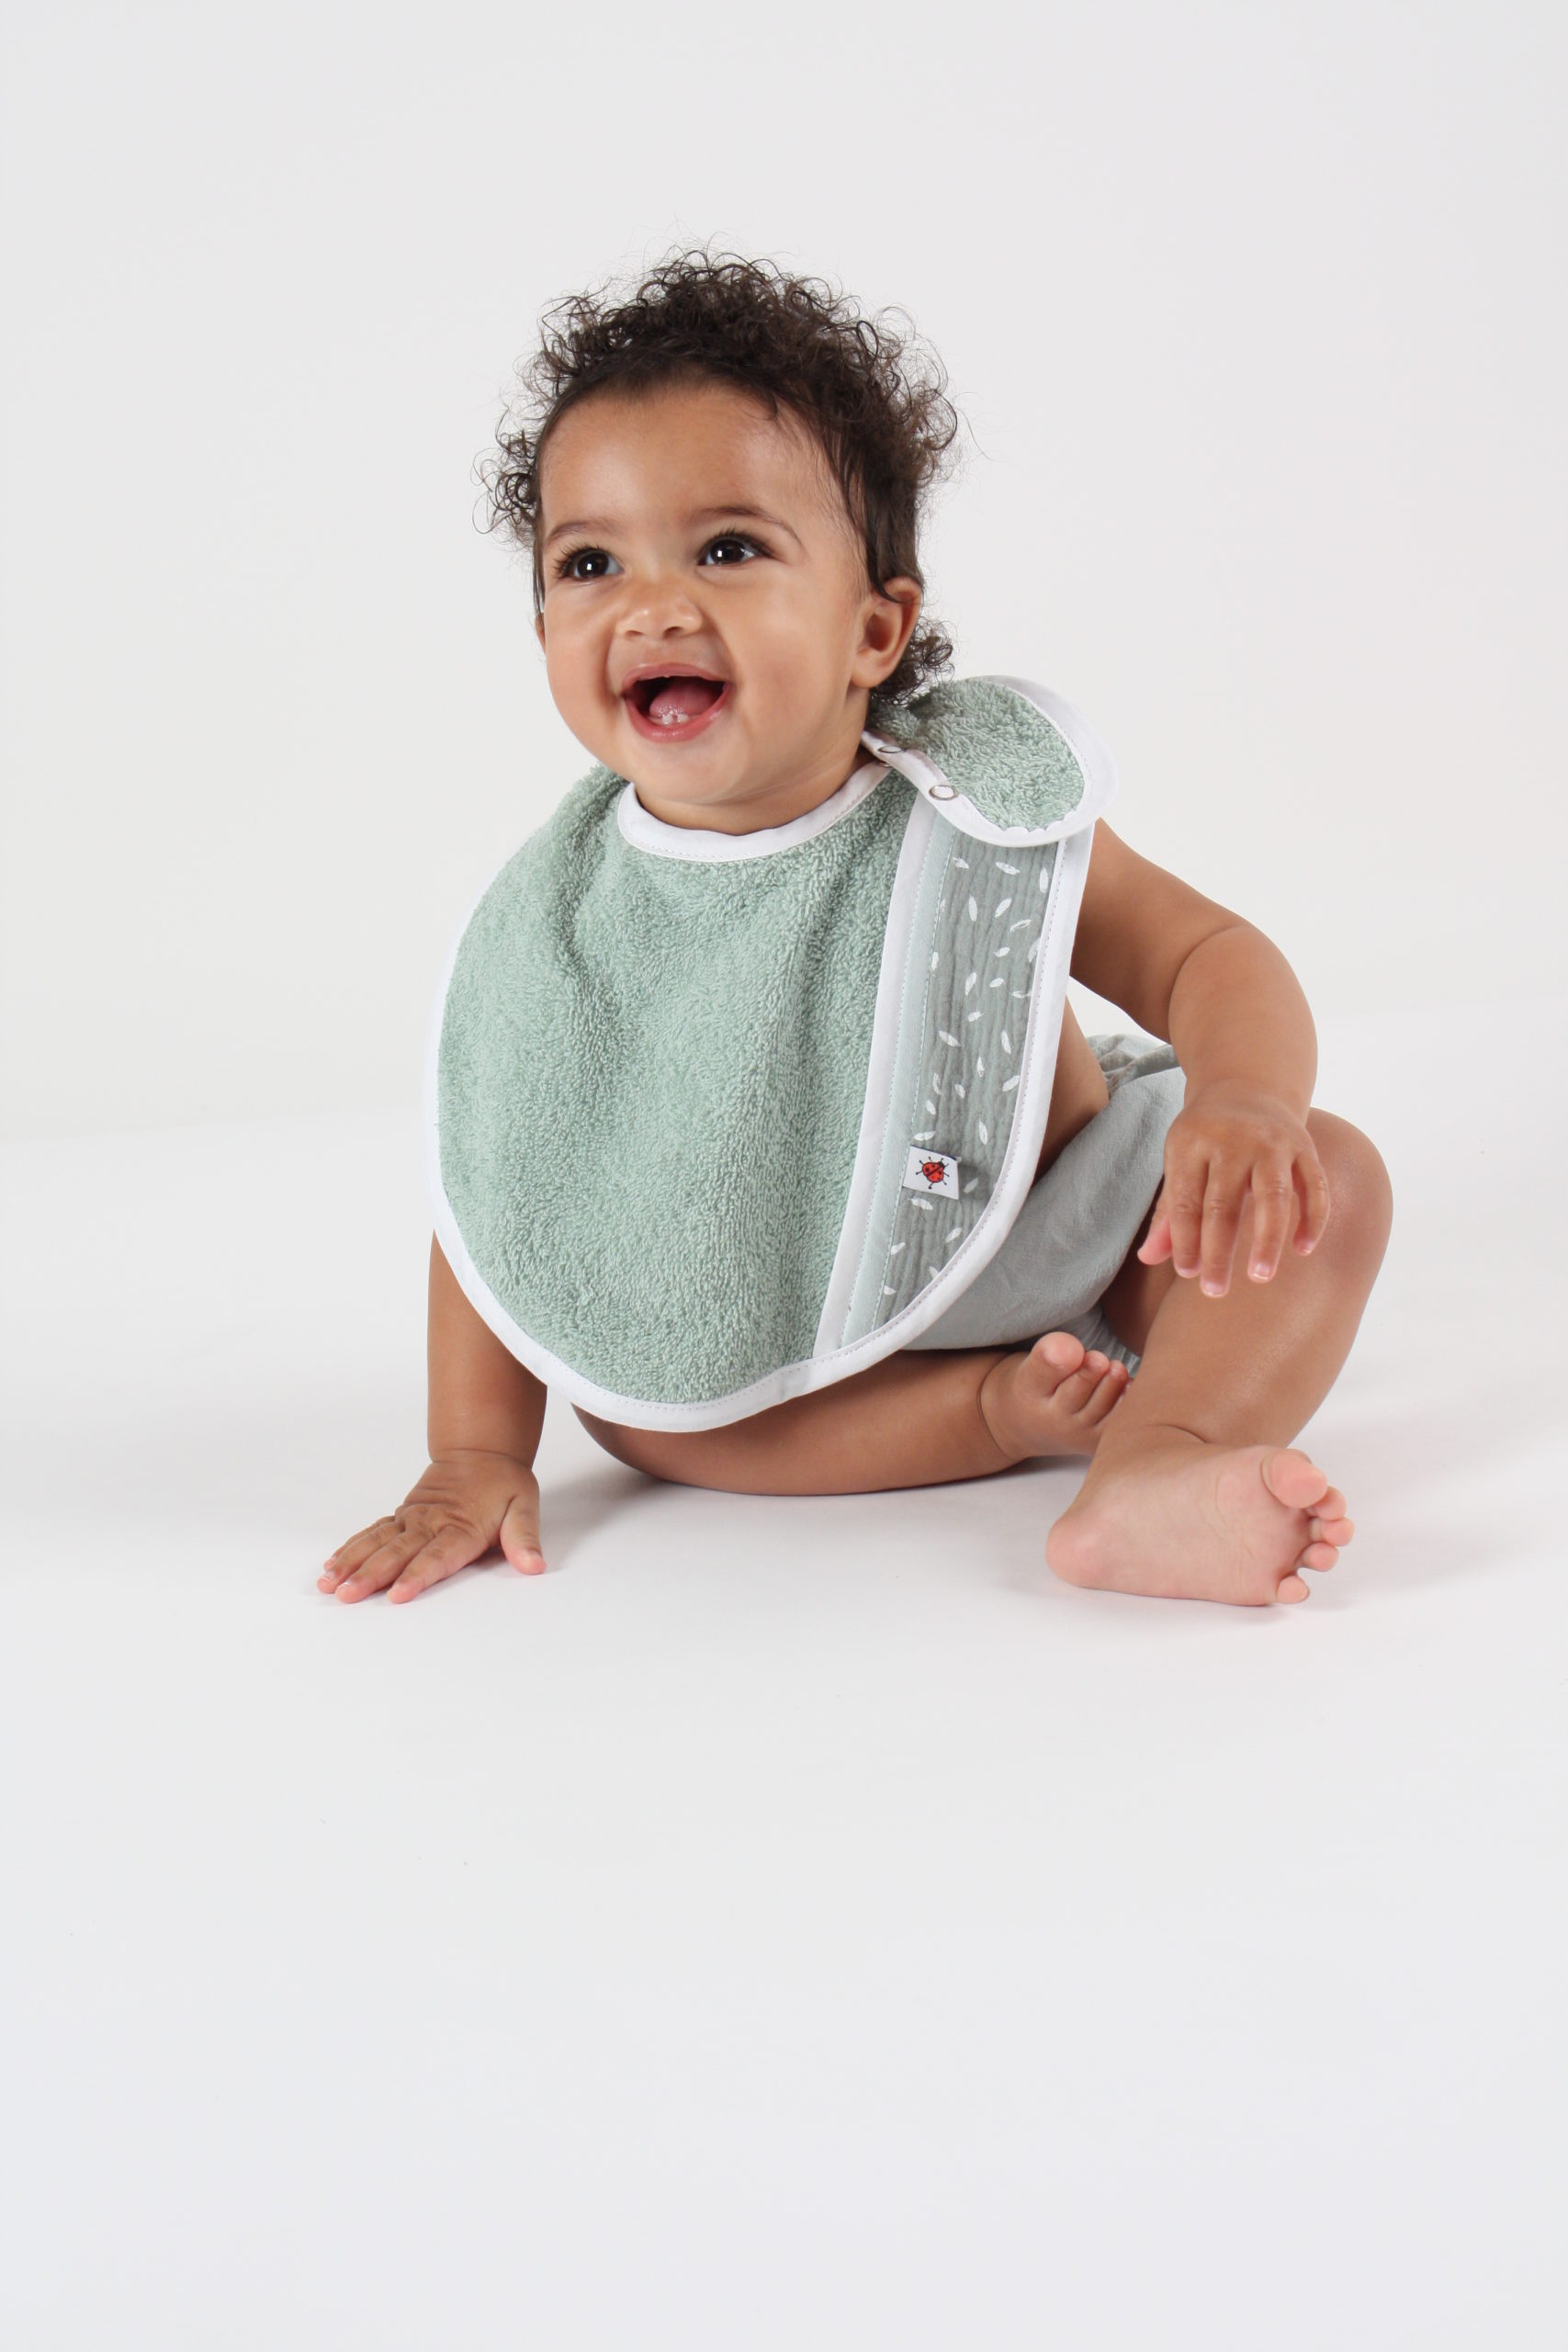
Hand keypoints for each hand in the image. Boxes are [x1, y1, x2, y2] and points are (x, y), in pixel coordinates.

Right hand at [319, 1450, 545, 1604]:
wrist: (480, 1451)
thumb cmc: (503, 1484)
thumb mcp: (523, 1506)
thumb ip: (523, 1538)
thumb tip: (533, 1565)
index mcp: (460, 1527)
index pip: (436, 1556)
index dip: (416, 1576)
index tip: (396, 1594)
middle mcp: (430, 1524)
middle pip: (397, 1553)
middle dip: (370, 1575)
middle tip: (347, 1595)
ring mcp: (411, 1519)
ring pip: (377, 1543)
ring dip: (351, 1563)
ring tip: (328, 1584)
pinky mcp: (400, 1516)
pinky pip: (372, 1532)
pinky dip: (351, 1548)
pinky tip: (331, 1565)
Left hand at [1136, 1081, 1330, 1296]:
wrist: (1248, 1085)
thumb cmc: (1206, 1136)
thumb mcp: (1180, 1161)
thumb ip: (1170, 1212)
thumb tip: (1148, 1259)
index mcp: (1192, 1143)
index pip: (1186, 1202)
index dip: (1185, 1241)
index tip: (1188, 1273)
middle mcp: (1232, 1140)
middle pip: (1223, 1204)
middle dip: (1218, 1251)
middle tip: (1214, 1291)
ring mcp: (1272, 1142)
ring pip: (1273, 1196)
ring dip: (1267, 1239)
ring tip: (1260, 1277)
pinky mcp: (1305, 1146)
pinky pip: (1314, 1186)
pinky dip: (1312, 1219)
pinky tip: (1303, 1249)